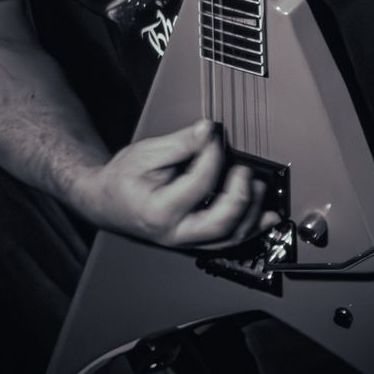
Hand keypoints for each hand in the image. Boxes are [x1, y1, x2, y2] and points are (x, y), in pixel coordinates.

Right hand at [71, 118, 279, 249]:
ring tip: (257, 185)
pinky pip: (229, 242)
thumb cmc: (122, 180)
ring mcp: (186, 242)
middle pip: (221, 223)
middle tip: (243, 169)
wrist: (106, 202)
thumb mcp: (146, 154)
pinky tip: (267, 217)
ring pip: (230, 238)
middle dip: (240, 194)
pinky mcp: (195, 241)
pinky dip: (251, 229)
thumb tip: (208, 131)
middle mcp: (175, 234)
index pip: (199, 183)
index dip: (212, 155)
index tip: (214, 136)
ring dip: (252, 213)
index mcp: (159, 210)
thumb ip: (180, 143)